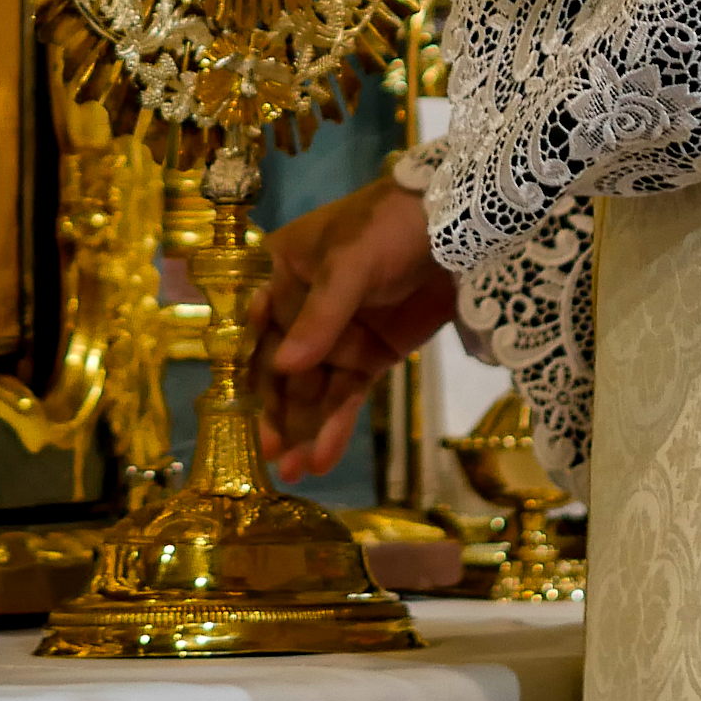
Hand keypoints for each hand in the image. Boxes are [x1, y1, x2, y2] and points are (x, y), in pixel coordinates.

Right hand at [255, 178, 455, 480]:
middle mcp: (302, 307)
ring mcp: (339, 336)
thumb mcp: (350, 263)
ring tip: (294, 473)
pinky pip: (347, 396)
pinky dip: (335, 427)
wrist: (458, 228)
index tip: (242, 414)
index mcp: (283, 271)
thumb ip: (319, 317)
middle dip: (277, 413)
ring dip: (304, 430)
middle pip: (284, 368)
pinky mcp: (371, 357)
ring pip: (314, 390)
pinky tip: (322, 459)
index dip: (250, 372)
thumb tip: (282, 369)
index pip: (258, 328)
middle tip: (270, 457)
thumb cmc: (390, 227)